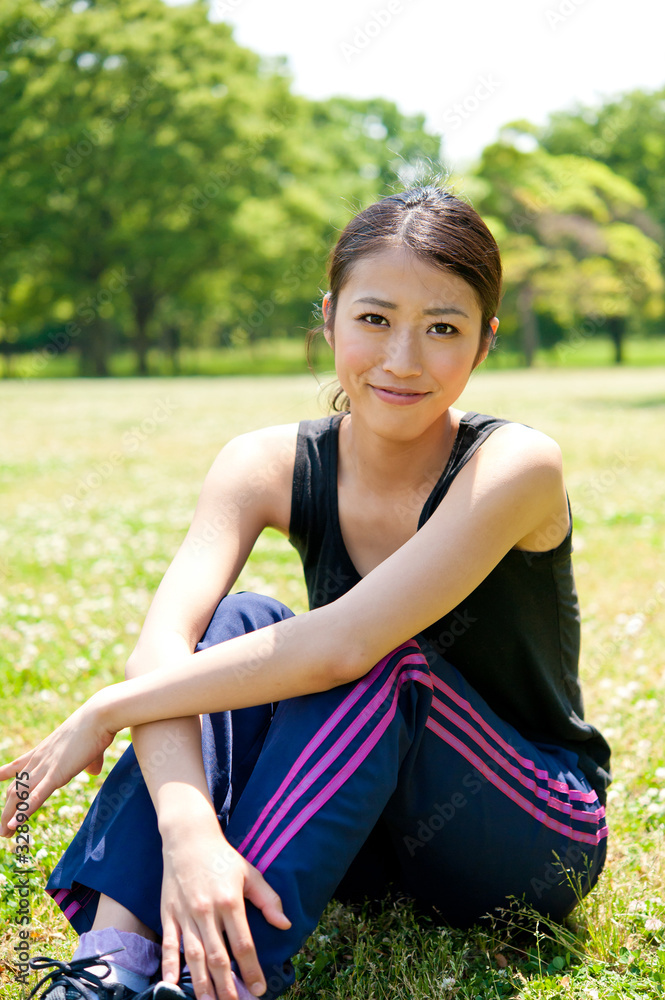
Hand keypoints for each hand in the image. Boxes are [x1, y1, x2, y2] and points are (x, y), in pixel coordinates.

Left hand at [0, 693, 115, 836]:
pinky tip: (13, 825)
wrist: (99, 716)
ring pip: (19, 796)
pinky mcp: (56, 774)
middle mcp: (39, 760)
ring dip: (9, 817)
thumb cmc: (97, 728)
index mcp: (44, 751)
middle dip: (7, 810)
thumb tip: (94, 771)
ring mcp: (45, 767)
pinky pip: (35, 797)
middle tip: (3, 829)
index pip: (17, 765)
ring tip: (4, 835)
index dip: (3, 775)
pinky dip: (23, 812)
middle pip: (14, 788)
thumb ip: (90, 762)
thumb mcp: (90, 748)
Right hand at [160, 821, 290, 999]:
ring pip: (194, 956)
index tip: (259, 990)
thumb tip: (285, 924)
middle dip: (227, 986)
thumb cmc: (222, 857)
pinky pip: (169, 944)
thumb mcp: (250, 872)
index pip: (243, 943)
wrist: (188, 838)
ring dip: (201, 983)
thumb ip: (268, 899)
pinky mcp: (169, 914)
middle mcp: (207, 910)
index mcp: (230, 901)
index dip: (251, 969)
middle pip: (218, 956)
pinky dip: (170, 965)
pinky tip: (171, 984)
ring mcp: (186, 914)